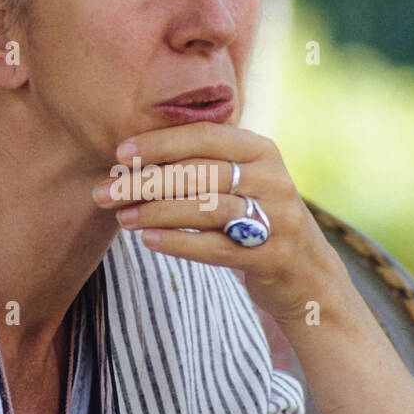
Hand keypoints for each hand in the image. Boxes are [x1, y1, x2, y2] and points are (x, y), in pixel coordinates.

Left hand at [91, 121, 342, 323]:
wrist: (308, 277)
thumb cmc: (258, 222)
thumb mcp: (243, 182)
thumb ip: (204, 165)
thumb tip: (133, 160)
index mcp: (262, 150)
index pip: (205, 136)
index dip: (160, 143)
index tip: (120, 153)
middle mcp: (273, 179)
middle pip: (200, 173)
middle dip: (146, 181)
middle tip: (105, 192)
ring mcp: (276, 217)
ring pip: (207, 208)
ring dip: (158, 212)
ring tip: (122, 218)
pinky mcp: (273, 255)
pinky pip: (217, 247)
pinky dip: (179, 242)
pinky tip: (149, 240)